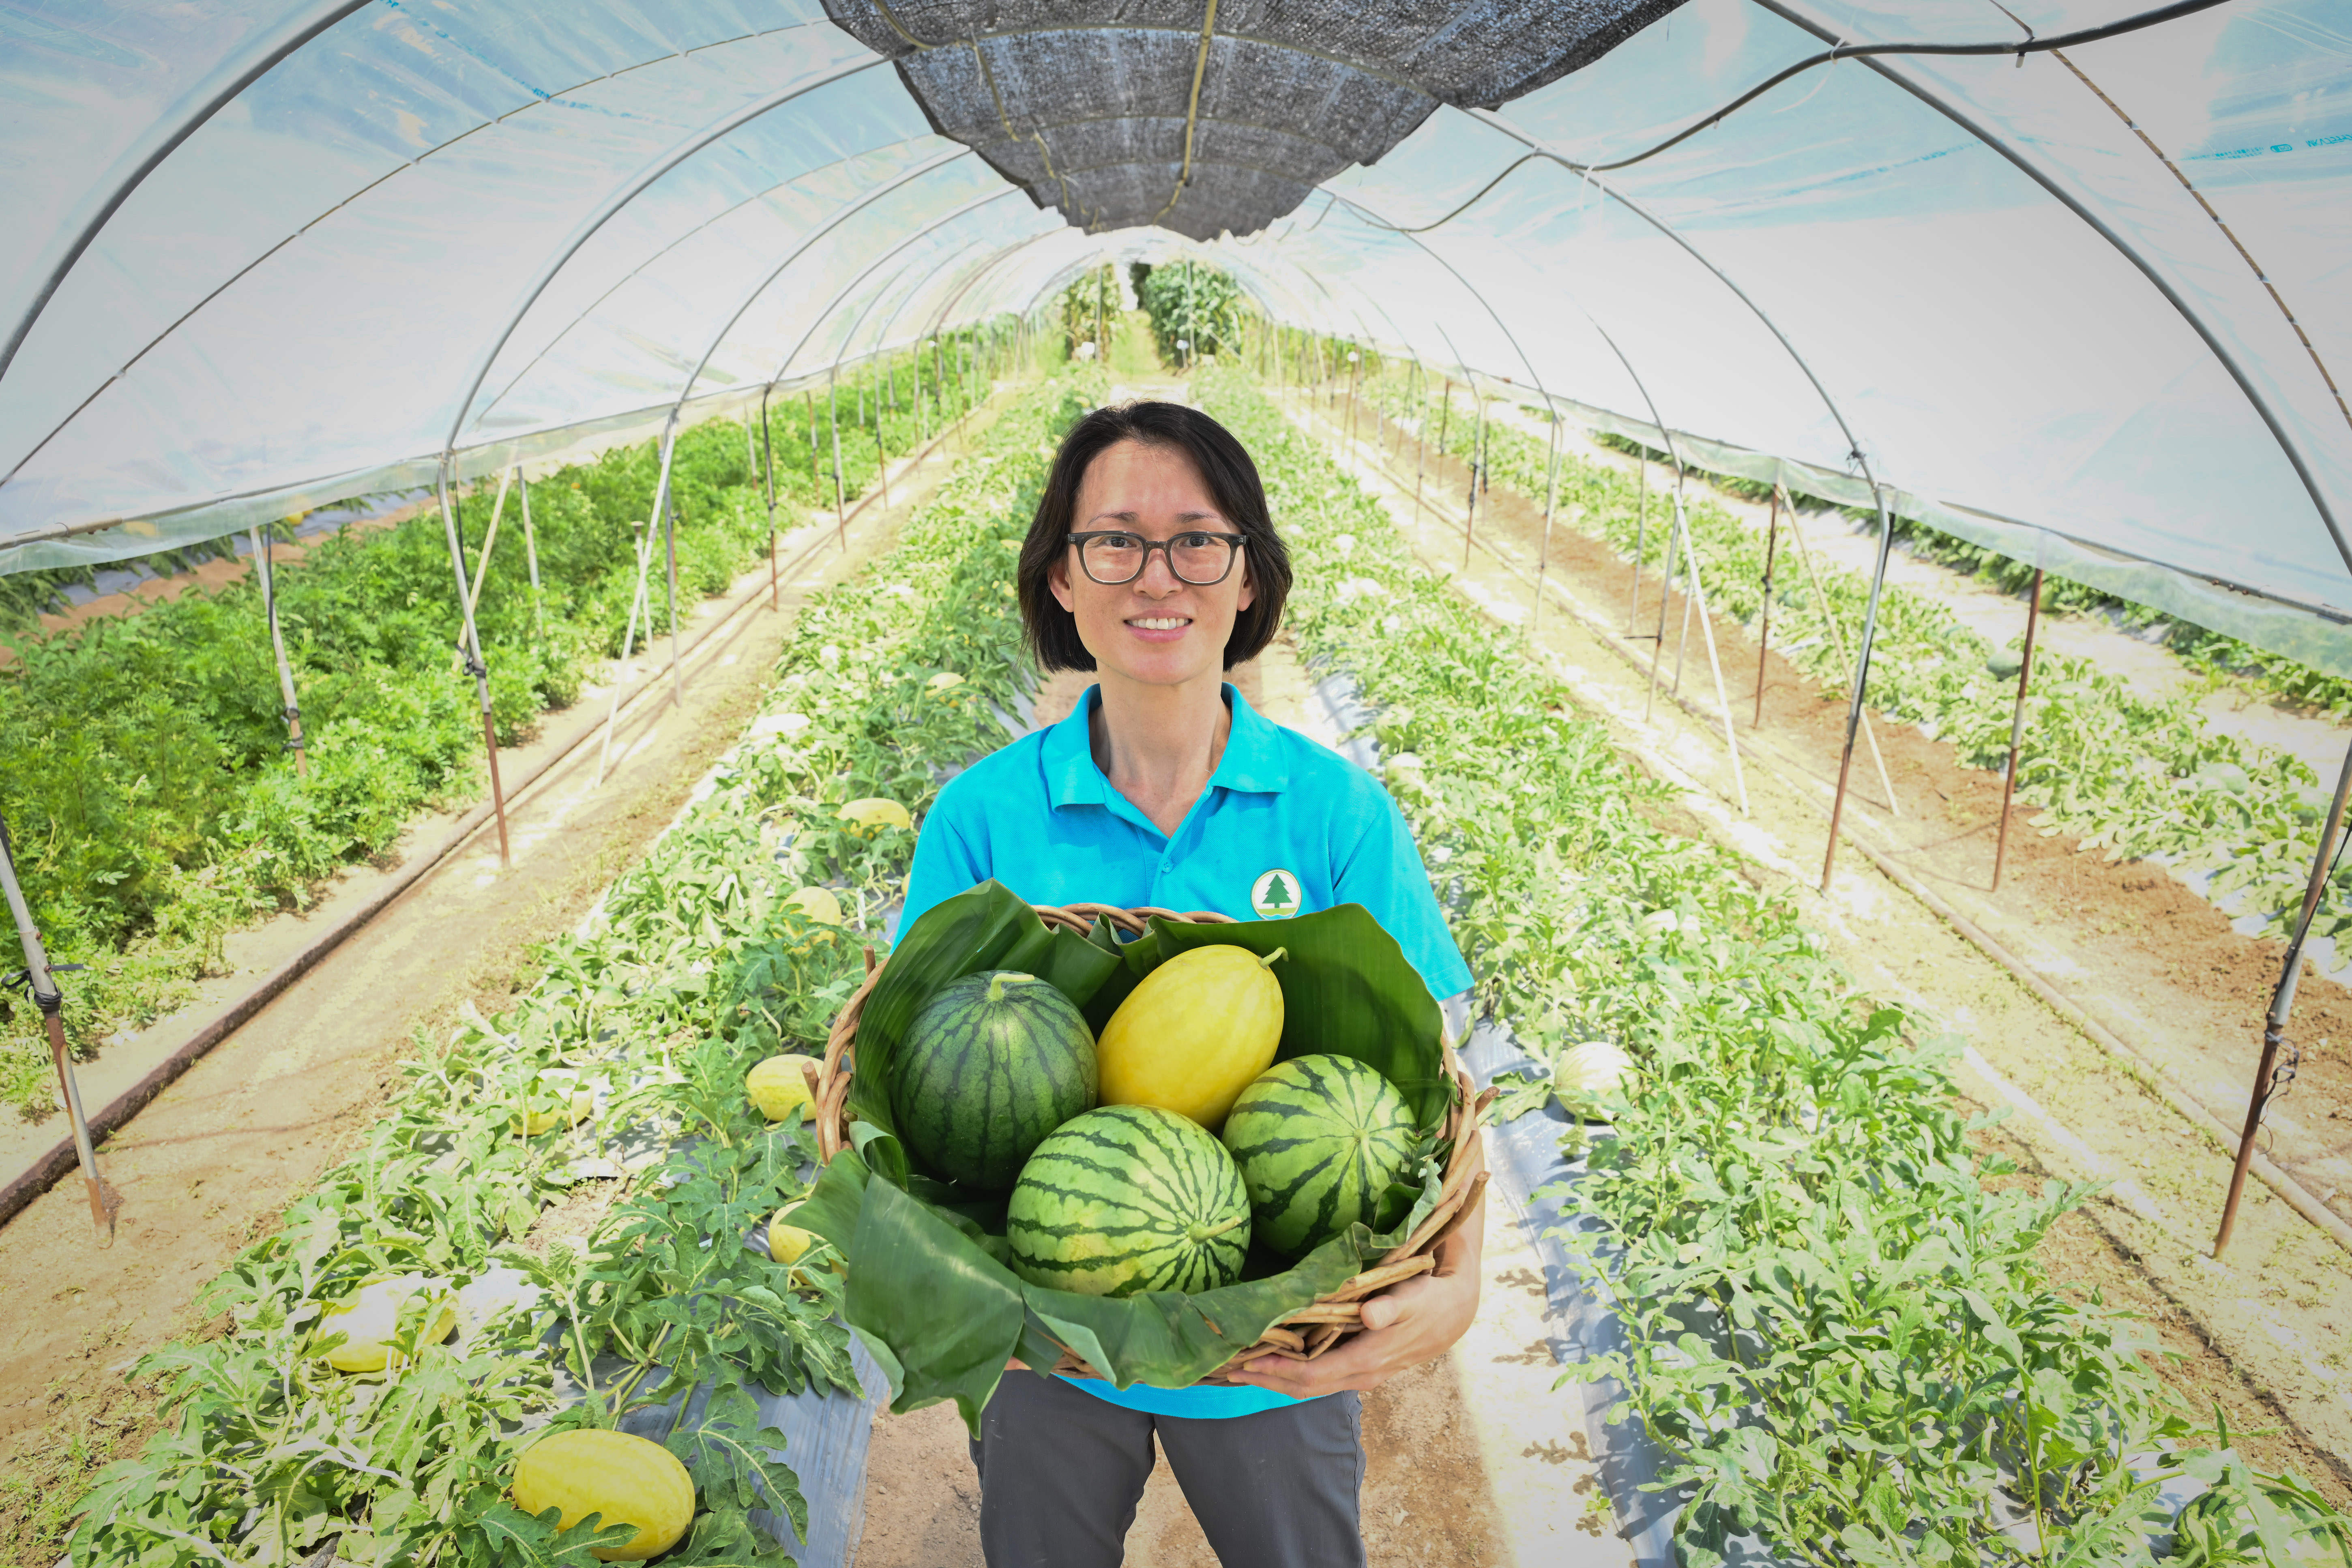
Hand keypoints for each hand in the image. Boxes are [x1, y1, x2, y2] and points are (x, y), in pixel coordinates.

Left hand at [1224, 1185, 1485, 1398]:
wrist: (1454, 1313)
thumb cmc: (1428, 1299)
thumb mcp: (1414, 1296)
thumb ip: (1391, 1306)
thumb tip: (1370, 1316)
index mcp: (1368, 1359)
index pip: (1313, 1374)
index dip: (1278, 1371)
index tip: (1246, 1361)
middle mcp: (1361, 1374)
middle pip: (1305, 1388)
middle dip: (1266, 1381)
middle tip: (1228, 1369)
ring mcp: (1360, 1375)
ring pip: (1310, 1386)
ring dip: (1276, 1381)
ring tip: (1242, 1370)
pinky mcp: (1360, 1367)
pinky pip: (1320, 1377)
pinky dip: (1292, 1374)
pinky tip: (1275, 1365)